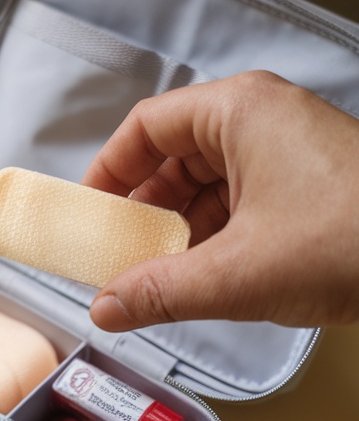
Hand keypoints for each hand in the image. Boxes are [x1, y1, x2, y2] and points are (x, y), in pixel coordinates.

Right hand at [81, 70, 358, 331]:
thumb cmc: (352, 240)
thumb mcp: (240, 273)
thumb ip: (160, 290)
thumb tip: (106, 308)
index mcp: (239, 111)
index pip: (147, 126)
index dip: (108, 172)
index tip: (87, 215)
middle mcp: (264, 119)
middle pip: (176, 154)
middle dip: (144, 210)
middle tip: (115, 256)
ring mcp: (292, 149)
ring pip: (212, 182)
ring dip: (182, 229)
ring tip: (156, 276)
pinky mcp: (313, 182)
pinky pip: (245, 199)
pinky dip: (219, 235)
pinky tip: (205, 276)